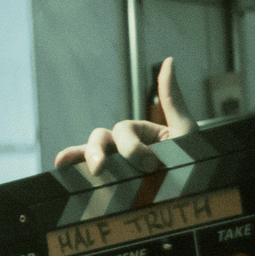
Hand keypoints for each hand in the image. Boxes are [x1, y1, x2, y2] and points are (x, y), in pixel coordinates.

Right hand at [54, 56, 198, 174]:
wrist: (193, 194)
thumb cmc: (192, 163)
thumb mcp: (185, 130)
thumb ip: (172, 99)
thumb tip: (168, 60)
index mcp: (139, 133)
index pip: (123, 131)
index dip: (132, 146)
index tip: (151, 164)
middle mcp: (123, 147)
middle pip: (101, 139)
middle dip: (98, 151)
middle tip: (101, 169)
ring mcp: (115, 166)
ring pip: (90, 153)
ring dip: (85, 157)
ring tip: (91, 171)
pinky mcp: (109, 185)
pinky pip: (85, 172)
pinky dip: (72, 165)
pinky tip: (60, 167)